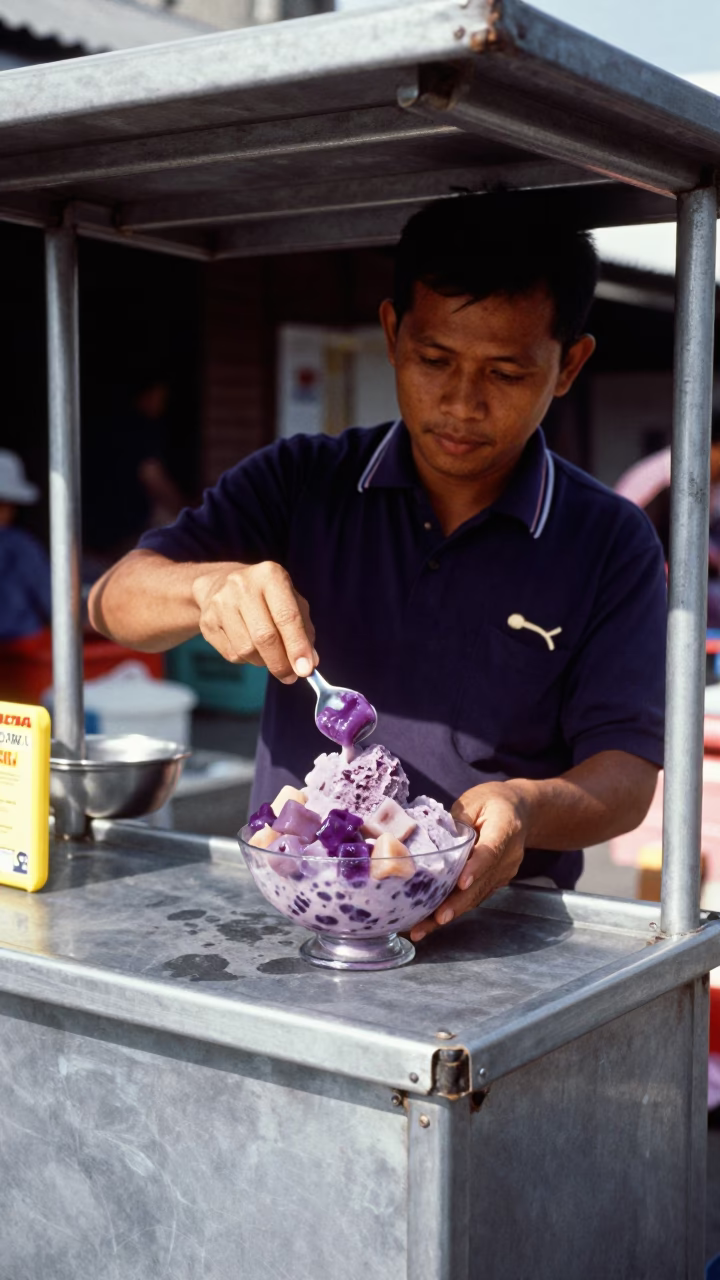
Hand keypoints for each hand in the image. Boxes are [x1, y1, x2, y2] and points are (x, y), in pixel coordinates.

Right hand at [192, 561, 317, 682]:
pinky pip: (232, 654)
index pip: (287, 617)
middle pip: (265, 637)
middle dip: (281, 663)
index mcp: (270, 575)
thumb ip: (305, 630)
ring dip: (264, 662)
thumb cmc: (266, 597)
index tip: (306, 670)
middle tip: (290, 676)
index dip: (297, 647)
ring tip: (270, 656)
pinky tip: (251, 648)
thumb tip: (310, 661)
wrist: (219, 584)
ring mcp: (220, 603)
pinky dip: (247, 660)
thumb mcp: (291, 602)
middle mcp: (243, 585)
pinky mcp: (207, 621)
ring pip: (246, 650)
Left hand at [409, 782, 527, 941]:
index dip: (476, 868)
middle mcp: (509, 856)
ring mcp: (504, 872)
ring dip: (451, 913)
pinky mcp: (495, 882)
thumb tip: (429, 838)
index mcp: (505, 829)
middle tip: (437, 918)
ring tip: (424, 928)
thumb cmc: (492, 801)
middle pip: (482, 883)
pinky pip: (475, 897)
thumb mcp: (474, 800)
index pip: (490, 851)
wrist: (520, 811)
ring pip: (477, 896)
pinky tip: (430, 922)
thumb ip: (456, 819)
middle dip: (458, 903)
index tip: (462, 884)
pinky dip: (454, 909)